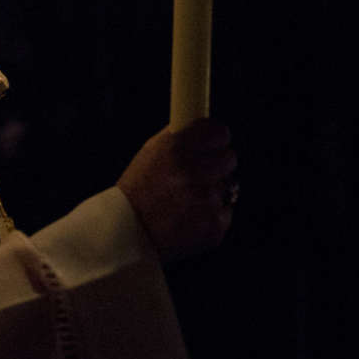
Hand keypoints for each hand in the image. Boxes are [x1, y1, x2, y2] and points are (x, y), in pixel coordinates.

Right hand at [116, 119, 236, 263]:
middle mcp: (192, 173)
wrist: (129, 234)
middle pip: (230, 158)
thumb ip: (179, 137)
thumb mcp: (150, 152)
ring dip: (214, 190)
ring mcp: (206, 201)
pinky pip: (225, 211)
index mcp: (175, 149)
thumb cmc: (139, 190)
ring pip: (228, 185)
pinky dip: (212, 214)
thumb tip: (203, 125)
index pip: (218, 131)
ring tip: (188, 200)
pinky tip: (191, 218)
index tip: (214, 142)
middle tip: (203, 172)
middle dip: (219, 163)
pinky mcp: (215, 225)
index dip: (217, 137)